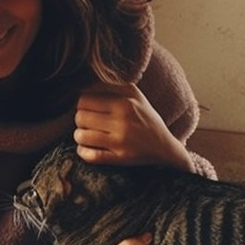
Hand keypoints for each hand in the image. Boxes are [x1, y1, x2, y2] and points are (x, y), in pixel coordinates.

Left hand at [74, 83, 194, 169]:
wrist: (164, 147)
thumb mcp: (135, 95)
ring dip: (80, 137)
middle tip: (87, 124)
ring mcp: (120, 141)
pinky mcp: (120, 158)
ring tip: (87, 136)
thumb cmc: (145, 118)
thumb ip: (111, 87)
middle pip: (80, 117)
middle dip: (80, 121)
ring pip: (81, 136)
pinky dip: (83, 152)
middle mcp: (122, 121)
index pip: (84, 100)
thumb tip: (84, 85)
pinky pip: (89, 156)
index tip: (87, 109)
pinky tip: (87, 149)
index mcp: (124, 103)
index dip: (81, 105)